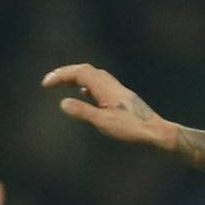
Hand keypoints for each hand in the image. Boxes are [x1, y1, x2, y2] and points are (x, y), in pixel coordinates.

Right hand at [41, 63, 172, 148]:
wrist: (158, 134)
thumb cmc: (133, 130)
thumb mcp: (104, 123)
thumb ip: (83, 112)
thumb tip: (63, 103)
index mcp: (105, 87)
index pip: (78, 72)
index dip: (60, 75)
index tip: (45, 85)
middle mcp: (112, 85)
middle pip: (85, 70)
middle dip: (66, 73)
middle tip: (52, 82)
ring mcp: (119, 92)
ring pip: (95, 77)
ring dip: (78, 78)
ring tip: (67, 85)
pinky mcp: (125, 100)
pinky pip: (103, 86)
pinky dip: (90, 87)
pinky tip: (89, 97)